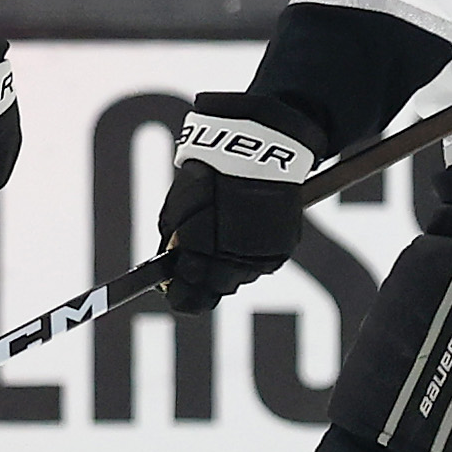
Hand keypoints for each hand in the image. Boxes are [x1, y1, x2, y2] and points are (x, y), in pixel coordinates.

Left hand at [158, 94, 317, 312]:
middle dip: (204, 280)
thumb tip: (170, 268)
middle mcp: (233, 265)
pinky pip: (261, 264)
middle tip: (197, 262)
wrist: (252, 154)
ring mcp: (260, 259)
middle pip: (216, 291)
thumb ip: (172, 245)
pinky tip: (243, 233)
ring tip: (223, 239)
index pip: (188, 298)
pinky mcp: (281, 249)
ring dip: (229, 267)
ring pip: (240, 279)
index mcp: (202, 257)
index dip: (179, 294)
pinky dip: (250, 254)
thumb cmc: (206, 179)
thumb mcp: (175, 212)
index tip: (173, 289)